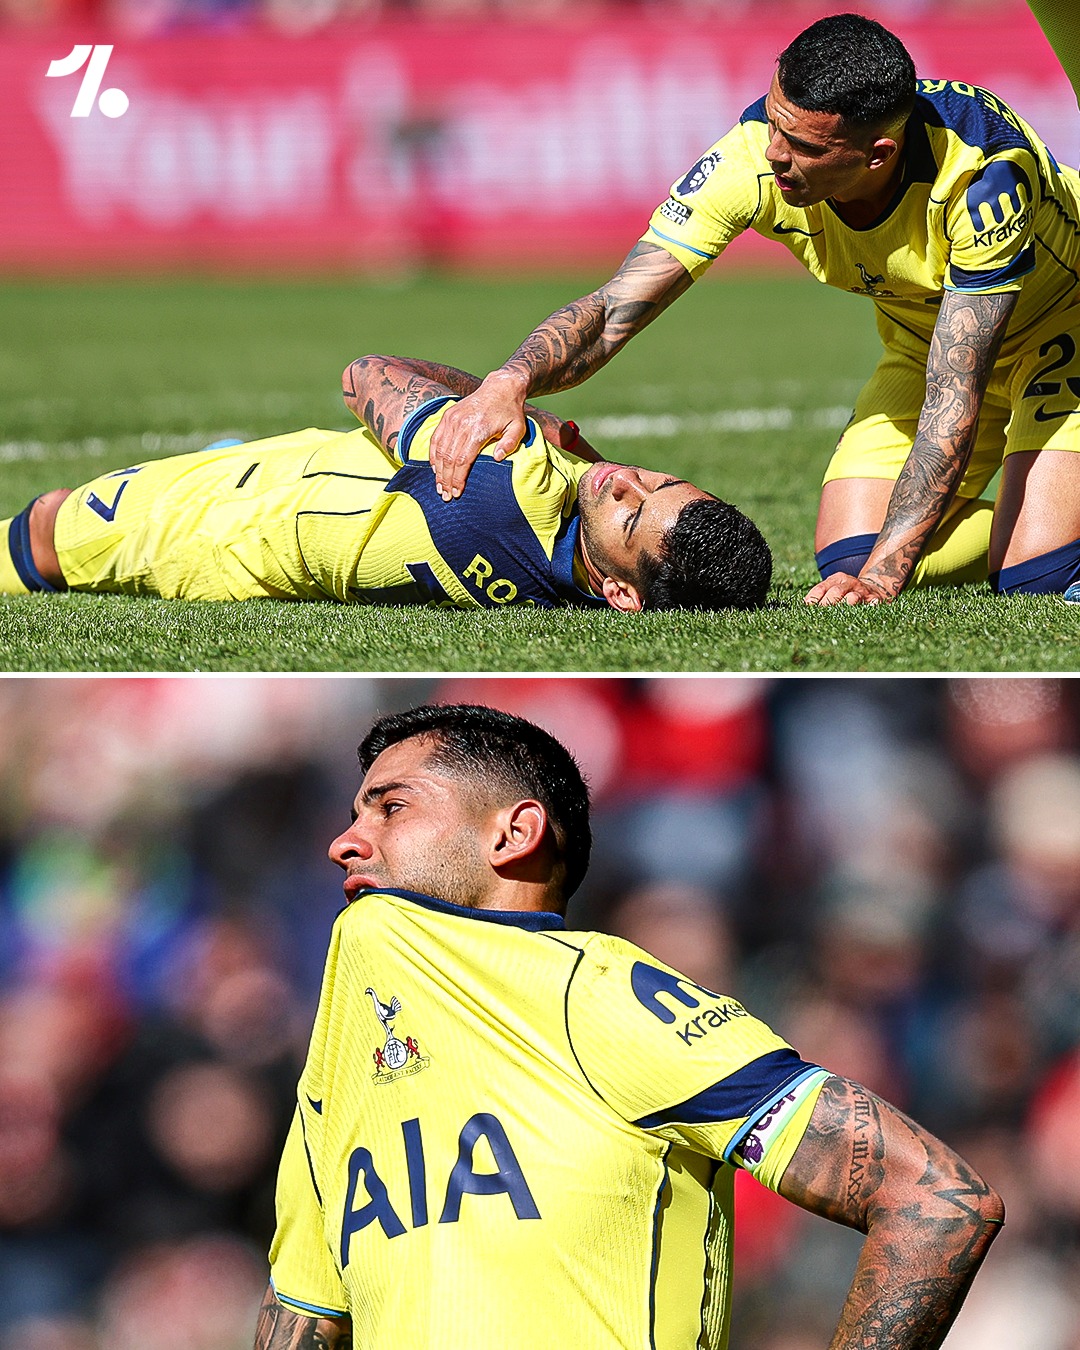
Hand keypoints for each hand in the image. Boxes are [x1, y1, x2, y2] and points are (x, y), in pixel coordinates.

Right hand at [429, 371, 527, 500]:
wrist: (500, 387)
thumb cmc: (511, 412)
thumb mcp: (518, 428)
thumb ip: (509, 444)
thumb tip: (497, 459)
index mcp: (477, 429)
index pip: (462, 460)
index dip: (458, 478)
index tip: (457, 493)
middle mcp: (462, 424)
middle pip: (449, 458)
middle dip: (446, 479)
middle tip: (446, 496)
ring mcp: (452, 418)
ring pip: (440, 449)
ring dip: (438, 470)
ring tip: (439, 486)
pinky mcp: (448, 415)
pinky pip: (436, 438)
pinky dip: (433, 455)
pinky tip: (434, 468)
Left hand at [804, 572, 894, 605]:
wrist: (873, 587)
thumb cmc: (845, 592)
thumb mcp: (832, 588)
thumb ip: (820, 595)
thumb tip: (805, 605)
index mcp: (836, 579)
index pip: (822, 587)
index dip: (814, 597)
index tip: (808, 606)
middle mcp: (849, 583)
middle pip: (836, 592)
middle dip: (827, 603)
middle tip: (820, 614)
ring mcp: (863, 591)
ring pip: (853, 597)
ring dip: (846, 604)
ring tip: (840, 611)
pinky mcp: (875, 599)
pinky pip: (873, 602)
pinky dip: (872, 605)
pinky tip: (870, 607)